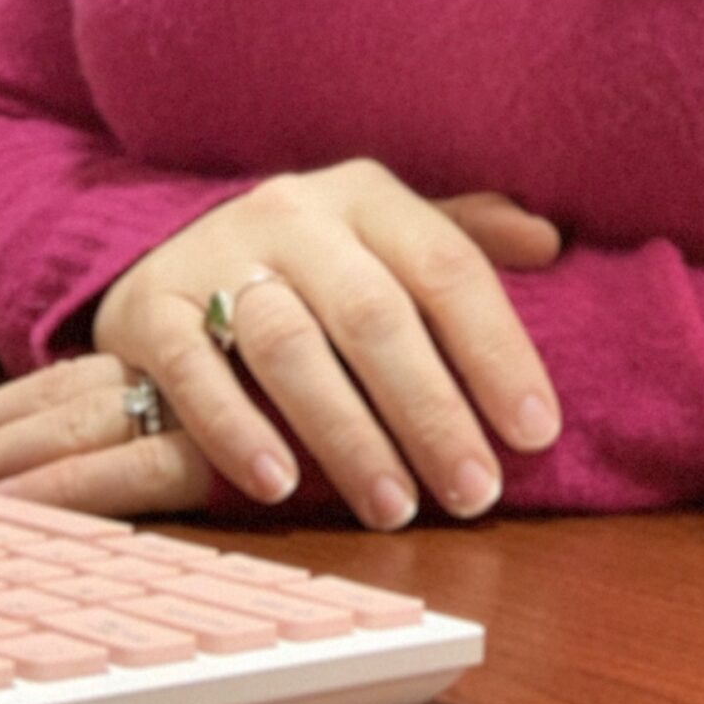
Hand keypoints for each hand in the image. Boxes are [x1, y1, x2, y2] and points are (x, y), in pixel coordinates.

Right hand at [0, 168, 563, 530]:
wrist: (165, 250)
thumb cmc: (312, 263)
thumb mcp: (386, 233)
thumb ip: (465, 236)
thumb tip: (551, 243)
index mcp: (366, 194)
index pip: (447, 267)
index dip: (498, 350)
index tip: (536, 433)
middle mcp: (295, 213)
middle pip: (375, 315)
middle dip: (431, 411)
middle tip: (473, 493)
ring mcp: (217, 256)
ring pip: (291, 346)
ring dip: (348, 434)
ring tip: (395, 509)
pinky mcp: (152, 308)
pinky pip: (195, 371)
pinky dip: (237, 430)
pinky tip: (280, 485)